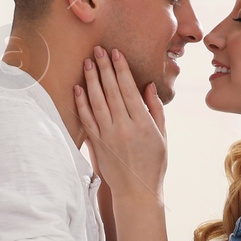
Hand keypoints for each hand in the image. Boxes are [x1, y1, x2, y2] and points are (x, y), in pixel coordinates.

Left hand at [74, 46, 165, 200]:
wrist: (136, 191)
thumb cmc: (153, 163)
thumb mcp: (162, 136)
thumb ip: (155, 109)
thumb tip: (147, 85)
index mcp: (142, 123)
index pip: (129, 90)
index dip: (121, 69)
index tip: (116, 53)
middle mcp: (123, 127)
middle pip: (111, 91)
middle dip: (104, 68)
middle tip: (98, 49)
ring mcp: (108, 136)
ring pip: (97, 102)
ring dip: (91, 80)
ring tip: (87, 62)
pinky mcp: (97, 144)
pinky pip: (87, 120)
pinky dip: (81, 103)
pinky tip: (78, 88)